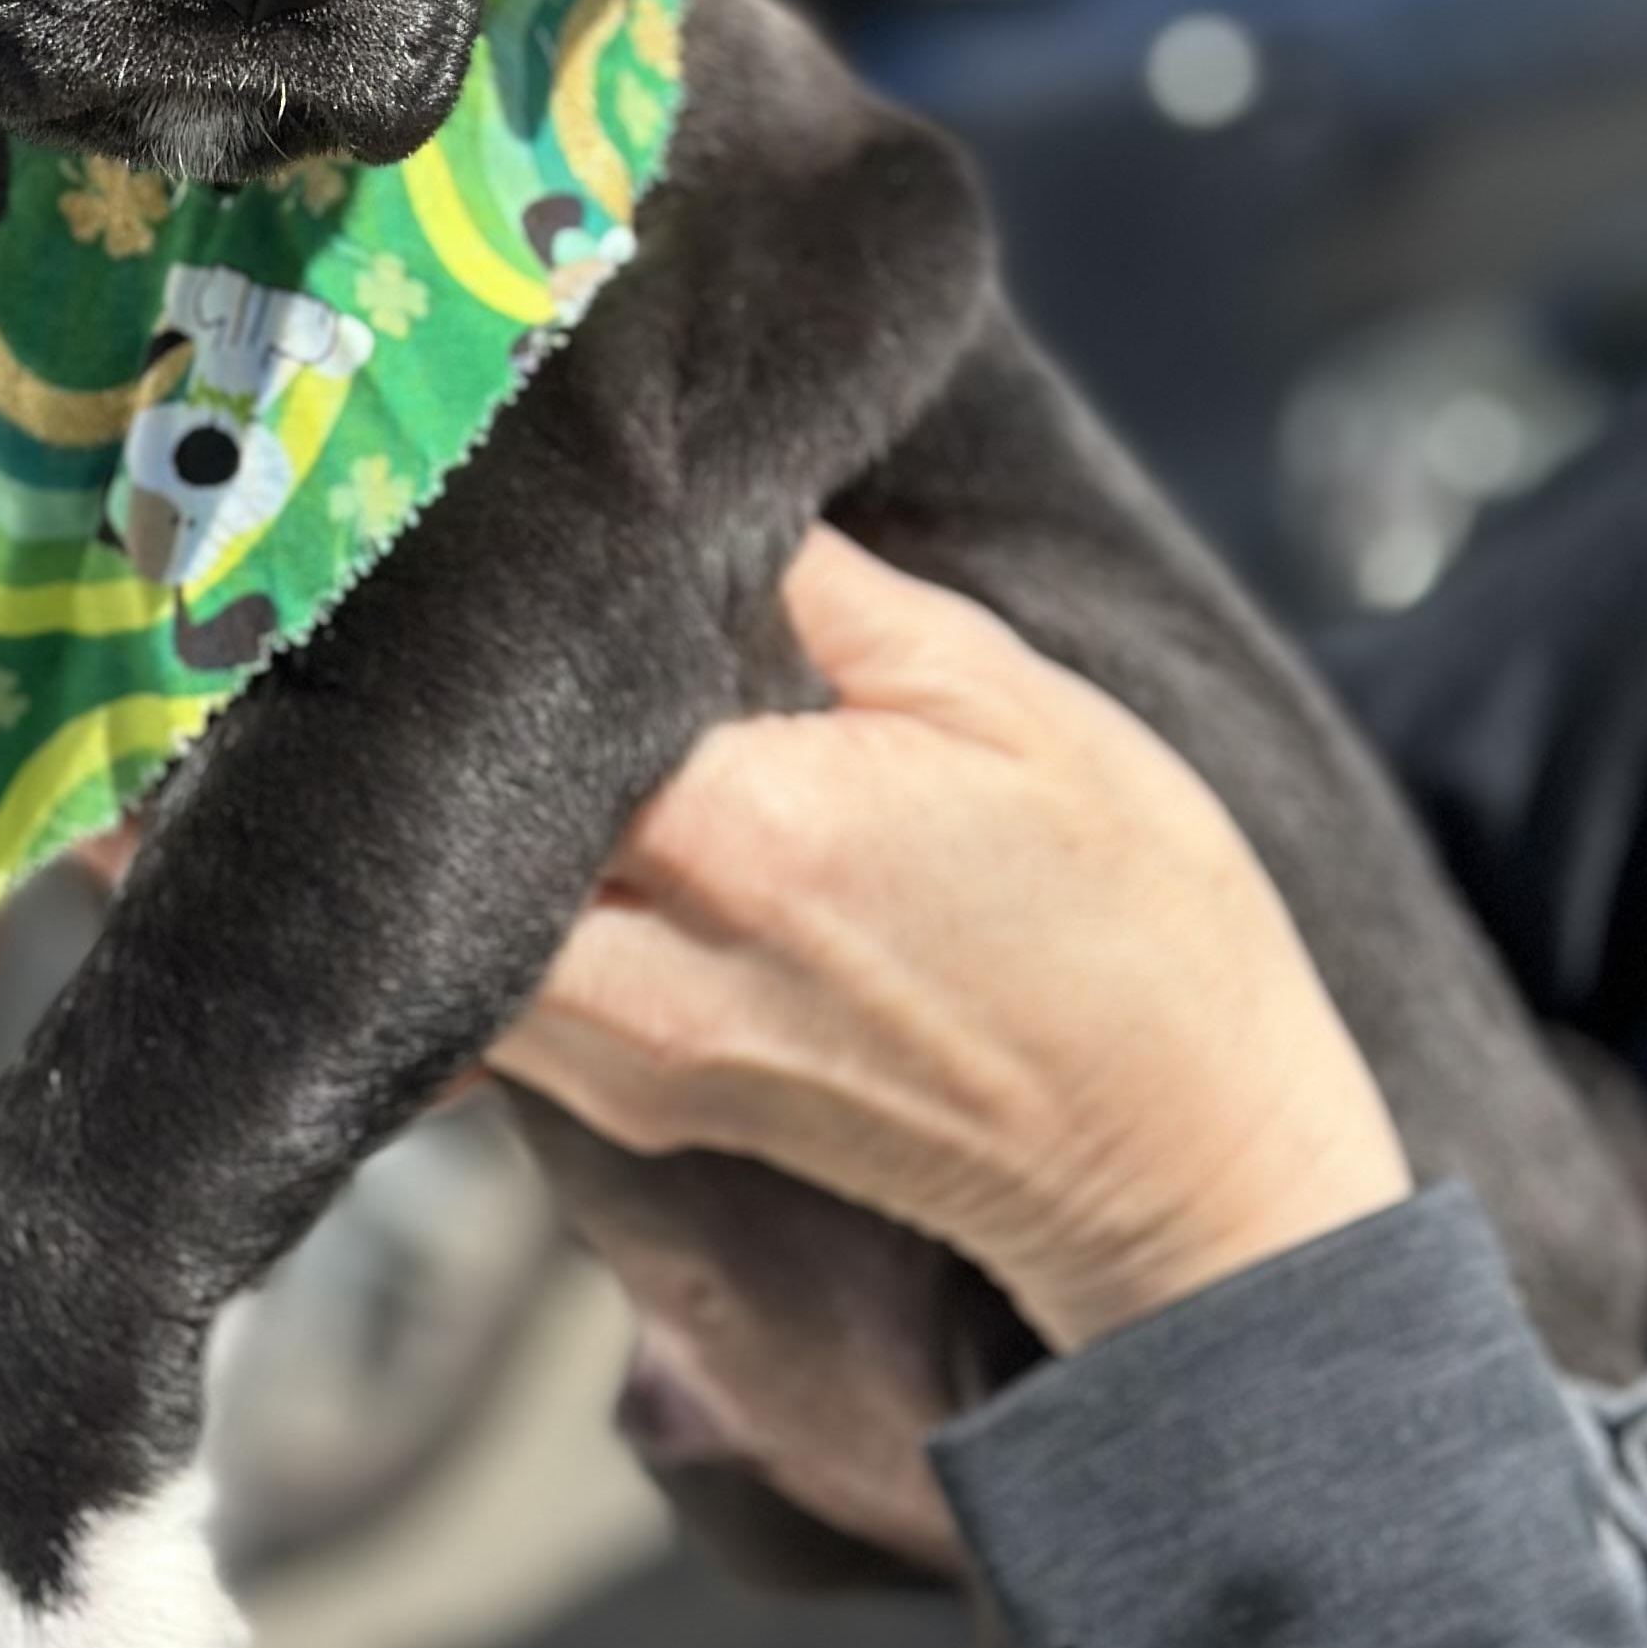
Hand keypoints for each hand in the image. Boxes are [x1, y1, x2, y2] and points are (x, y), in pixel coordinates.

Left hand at [491, 526, 1409, 1356]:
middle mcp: (659, 961)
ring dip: (473, 833)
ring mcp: (641, 1059)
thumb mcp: (1007, 697)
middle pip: (464, 827)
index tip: (529, 537)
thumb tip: (710, 485)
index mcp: (747, 832)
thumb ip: (828, 588)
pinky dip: (498, 922)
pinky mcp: (650, 1109)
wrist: (1187, 1162)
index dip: (524, 605)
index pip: (540, 691)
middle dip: (458, 730)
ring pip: (459, 929)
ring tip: (516, 731)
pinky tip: (562, 841)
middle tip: (485, 631)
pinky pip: (506, 1003)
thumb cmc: (1130, 915)